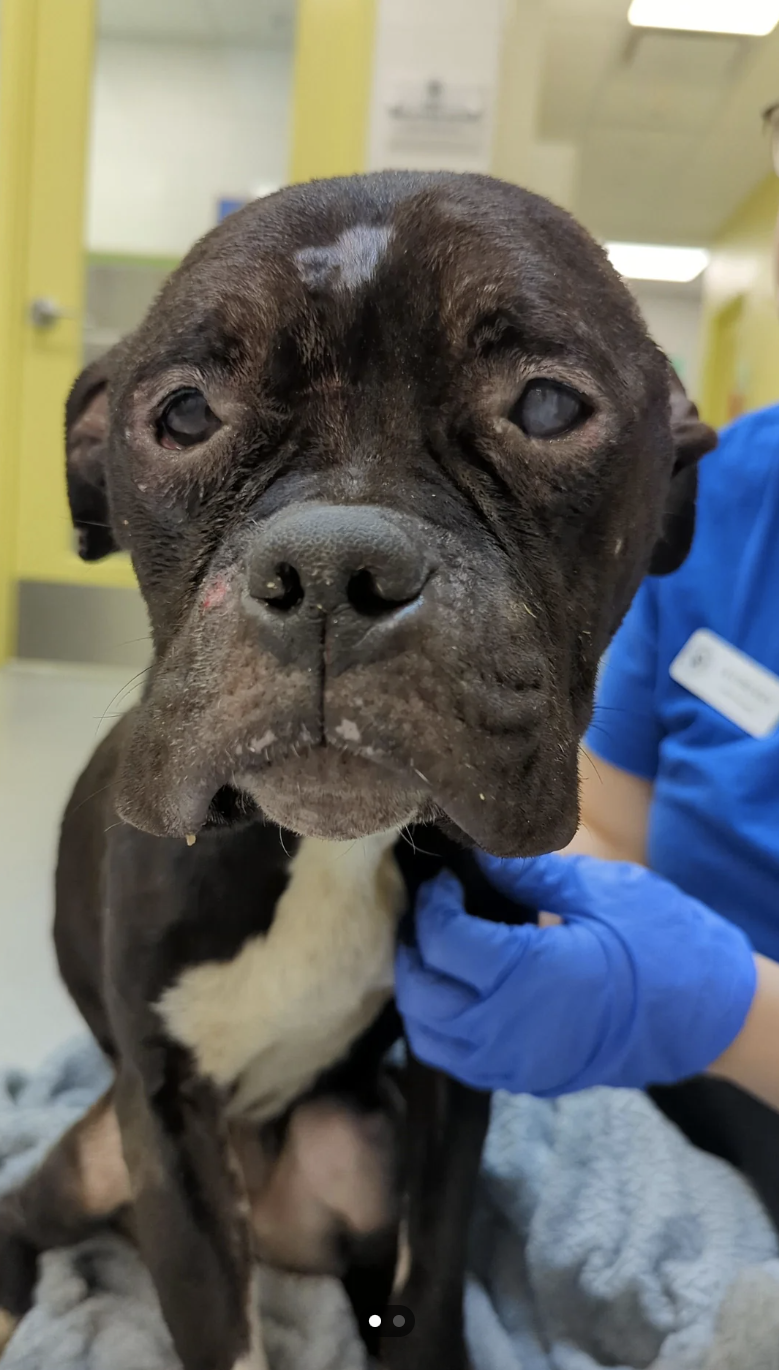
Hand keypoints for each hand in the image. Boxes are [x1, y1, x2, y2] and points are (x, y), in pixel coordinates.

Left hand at [395, 852, 756, 1096]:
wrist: (709, 1016)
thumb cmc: (661, 944)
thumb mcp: (597, 891)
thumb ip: (528, 876)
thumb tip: (479, 853)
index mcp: (525, 975)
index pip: (443, 940)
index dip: (433, 905)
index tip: (444, 881)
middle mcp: (508, 1028)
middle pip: (422, 994)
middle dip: (414, 950)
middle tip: (430, 914)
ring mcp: (516, 1062)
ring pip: (431, 1037)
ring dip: (421, 994)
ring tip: (437, 953)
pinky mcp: (528, 1079)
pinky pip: (460, 1061)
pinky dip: (443, 1029)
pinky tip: (460, 994)